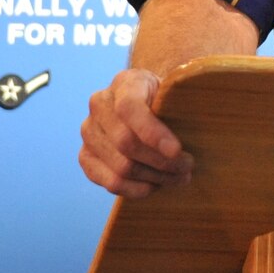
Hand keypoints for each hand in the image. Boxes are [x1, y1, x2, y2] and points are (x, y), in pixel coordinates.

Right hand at [78, 67, 193, 197]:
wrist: (146, 105)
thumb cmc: (166, 101)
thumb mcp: (175, 93)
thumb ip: (180, 105)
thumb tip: (187, 139)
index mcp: (124, 82)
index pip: (130, 108)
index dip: (153, 132)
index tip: (177, 151)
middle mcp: (99, 104)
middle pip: (126, 143)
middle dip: (161, 161)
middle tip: (188, 167)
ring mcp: (89, 131)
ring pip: (121, 166)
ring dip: (154, 177)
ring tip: (178, 178)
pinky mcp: (86, 156)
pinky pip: (109, 182)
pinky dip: (135, 189)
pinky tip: (155, 186)